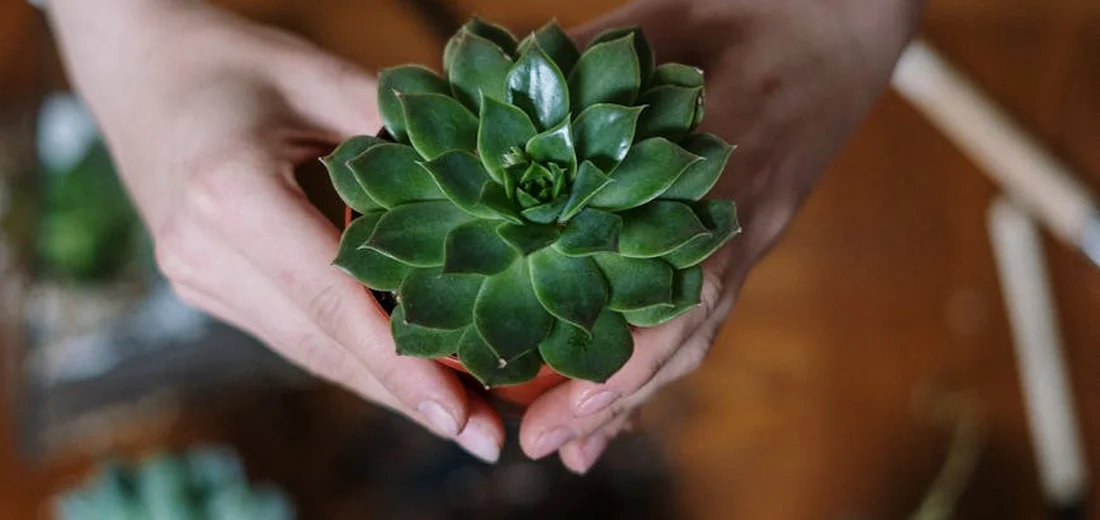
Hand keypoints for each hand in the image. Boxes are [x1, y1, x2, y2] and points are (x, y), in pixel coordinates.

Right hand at [46, 0, 504, 461]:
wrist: (139, 70)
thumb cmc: (234, 62)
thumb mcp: (320, 74)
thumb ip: (395, 133)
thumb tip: (486, 190)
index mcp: (228, 193)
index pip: (330, 299)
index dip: (398, 364)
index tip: (459, 412)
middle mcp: (202, 250)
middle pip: (321, 344)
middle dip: (405, 395)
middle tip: (485, 436)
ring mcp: (196, 275)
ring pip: (306, 349)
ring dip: (382, 386)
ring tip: (463, 417)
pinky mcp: (205, 284)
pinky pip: (290, 330)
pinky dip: (350, 353)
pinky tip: (407, 373)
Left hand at [519, 0, 924, 471]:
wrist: (839, 17)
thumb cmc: (742, 9)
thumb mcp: (646, 32)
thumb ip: (573, 77)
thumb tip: (484, 113)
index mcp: (706, 183)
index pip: (663, 303)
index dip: (616, 370)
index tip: (556, 413)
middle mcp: (732, 225)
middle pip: (678, 341)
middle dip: (612, 404)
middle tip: (541, 449)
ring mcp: (750, 233)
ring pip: (696, 334)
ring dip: (640, 393)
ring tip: (578, 442)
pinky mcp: (756, 229)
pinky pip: (712, 305)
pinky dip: (669, 352)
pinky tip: (634, 381)